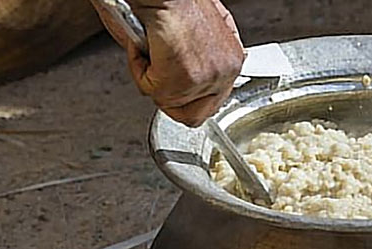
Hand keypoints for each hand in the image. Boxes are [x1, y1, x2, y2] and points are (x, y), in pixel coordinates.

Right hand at [91, 0, 244, 126]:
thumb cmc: (177, 2)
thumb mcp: (203, 31)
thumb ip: (202, 57)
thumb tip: (189, 76)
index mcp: (232, 61)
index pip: (213, 102)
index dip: (187, 99)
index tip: (173, 90)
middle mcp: (225, 72)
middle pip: (195, 115)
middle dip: (168, 99)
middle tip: (154, 77)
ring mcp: (206, 79)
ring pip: (168, 102)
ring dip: (150, 78)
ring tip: (150, 51)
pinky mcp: (183, 80)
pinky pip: (152, 91)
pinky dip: (139, 70)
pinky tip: (144, 48)